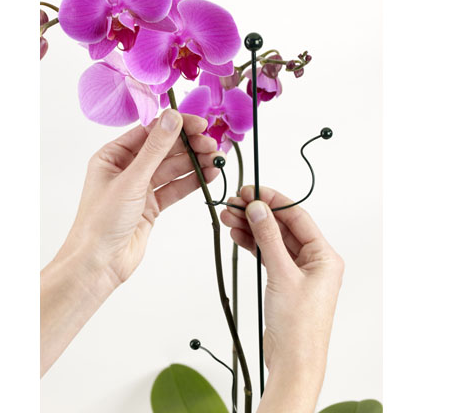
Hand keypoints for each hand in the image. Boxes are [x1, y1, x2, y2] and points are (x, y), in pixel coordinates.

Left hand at [59, 109, 221, 286]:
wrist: (99, 264)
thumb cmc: (101, 221)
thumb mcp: (131, 180)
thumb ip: (155, 149)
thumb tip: (172, 118)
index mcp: (113, 156)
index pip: (149, 132)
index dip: (176, 126)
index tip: (200, 124)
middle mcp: (127, 169)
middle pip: (164, 149)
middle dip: (189, 146)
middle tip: (212, 145)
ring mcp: (141, 187)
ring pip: (173, 168)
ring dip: (195, 163)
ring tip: (216, 160)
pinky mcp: (152, 205)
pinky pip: (175, 188)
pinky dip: (192, 181)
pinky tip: (209, 175)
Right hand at [220, 186, 343, 412]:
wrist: (293, 361)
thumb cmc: (299, 326)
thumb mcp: (282, 274)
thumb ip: (268, 239)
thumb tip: (259, 210)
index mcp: (324, 256)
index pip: (298, 217)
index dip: (274, 201)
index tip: (253, 191)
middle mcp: (313, 261)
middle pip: (283, 227)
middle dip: (258, 214)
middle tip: (236, 203)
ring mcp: (298, 271)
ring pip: (272, 240)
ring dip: (252, 228)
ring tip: (229, 217)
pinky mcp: (284, 280)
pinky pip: (267, 255)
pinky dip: (253, 245)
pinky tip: (238, 235)